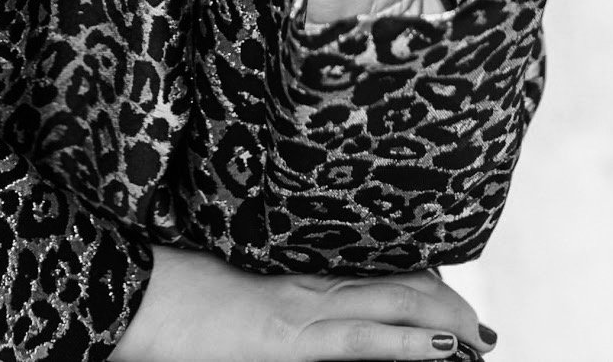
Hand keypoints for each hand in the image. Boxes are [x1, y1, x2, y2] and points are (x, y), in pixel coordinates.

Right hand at [110, 246, 492, 360]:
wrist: (132, 293)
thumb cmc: (169, 289)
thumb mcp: (230, 282)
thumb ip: (272, 288)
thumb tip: (284, 300)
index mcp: (295, 265)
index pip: (374, 263)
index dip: (420, 276)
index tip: (448, 287)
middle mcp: (308, 280)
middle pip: (397, 282)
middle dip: (447, 307)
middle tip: (480, 328)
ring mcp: (302, 309)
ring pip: (395, 306)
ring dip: (446, 326)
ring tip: (480, 341)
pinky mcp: (290, 338)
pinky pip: (363, 341)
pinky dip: (411, 344)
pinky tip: (446, 349)